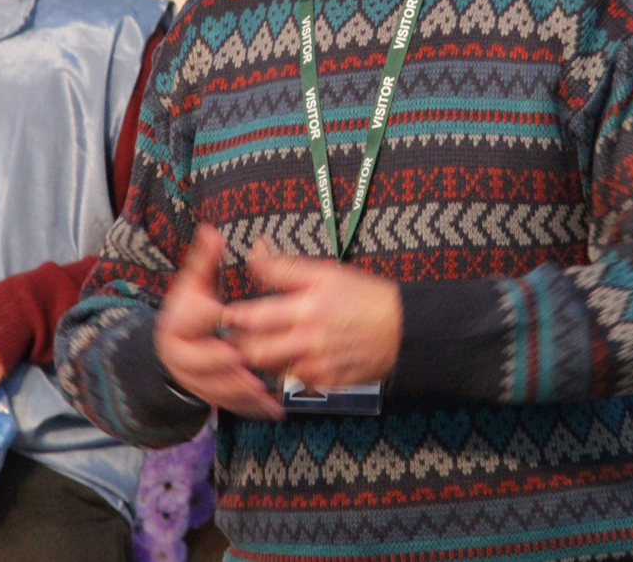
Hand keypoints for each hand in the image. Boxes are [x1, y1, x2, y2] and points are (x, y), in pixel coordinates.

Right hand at [154, 224, 282, 418]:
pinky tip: (273, 407)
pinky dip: (250, 407)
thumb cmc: (193, 307)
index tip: (221, 313)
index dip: (205, 315)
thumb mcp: (197, 280)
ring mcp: (193, 380)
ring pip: (215, 388)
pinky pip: (229, 404)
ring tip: (264, 389)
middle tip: (247, 362)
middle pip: (200, 361)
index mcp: (175, 324)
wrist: (176, 344)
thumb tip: (211, 230)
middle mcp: (179, 356)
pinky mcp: (209, 396)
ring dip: (239, 391)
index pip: (190, 319)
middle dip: (224, 363)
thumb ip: (206, 258)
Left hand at [219, 239, 400, 390]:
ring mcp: (319, 364)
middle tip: (235, 335)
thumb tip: (256, 250)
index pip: (255, 316)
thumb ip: (286, 267)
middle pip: (257, 351)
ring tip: (259, 346)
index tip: (227, 313)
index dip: (234, 316)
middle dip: (240, 344)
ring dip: (261, 360)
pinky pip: (296, 381)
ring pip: (272, 370)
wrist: (405, 329)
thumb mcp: (326, 272)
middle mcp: (310, 340)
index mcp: (307, 307)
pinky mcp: (329, 381)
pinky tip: (289, 359)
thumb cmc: (366, 296)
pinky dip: (287, 371)